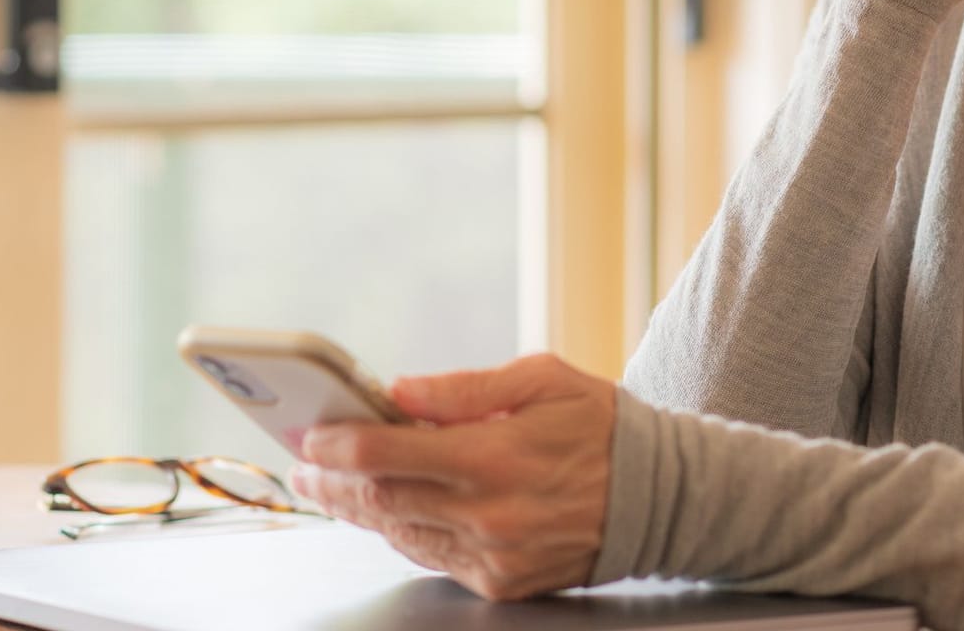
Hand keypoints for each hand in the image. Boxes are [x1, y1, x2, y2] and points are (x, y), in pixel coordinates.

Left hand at [289, 352, 615, 601]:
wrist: (660, 496)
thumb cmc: (599, 425)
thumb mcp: (541, 380)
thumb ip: (463, 389)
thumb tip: (397, 393)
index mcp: (495, 456)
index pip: (386, 455)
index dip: (337, 445)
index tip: (310, 434)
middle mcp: (489, 515)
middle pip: (381, 501)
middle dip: (332, 483)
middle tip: (303, 466)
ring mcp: (494, 556)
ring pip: (401, 533)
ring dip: (359, 510)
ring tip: (331, 486)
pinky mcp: (502, 583)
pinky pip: (434, 558)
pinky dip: (404, 532)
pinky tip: (388, 511)